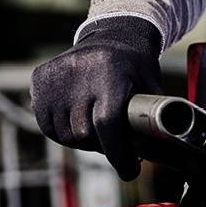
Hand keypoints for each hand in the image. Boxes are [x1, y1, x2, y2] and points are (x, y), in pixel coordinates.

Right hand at [31, 16, 162, 180]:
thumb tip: (166, 155)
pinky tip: (78, 119)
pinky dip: (63, 132)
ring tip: (97, 125)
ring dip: (82, 140)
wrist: (111, 34)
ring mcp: (55, 76)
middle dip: (103, 146)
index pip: (107, 124)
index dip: (119, 153)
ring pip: (66, 135)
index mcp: (109, 72)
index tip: (130, 171)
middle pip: (85, 134)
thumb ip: (155, 118)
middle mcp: (78, 72)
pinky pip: (48, 125)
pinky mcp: (40, 80)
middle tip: (116, 141)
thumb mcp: (151, 85)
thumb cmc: (136, 66)